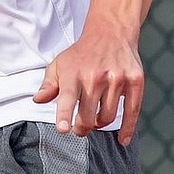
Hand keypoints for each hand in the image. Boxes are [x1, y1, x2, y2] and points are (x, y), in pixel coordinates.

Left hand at [32, 25, 144, 144]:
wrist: (111, 32)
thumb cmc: (81, 54)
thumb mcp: (60, 64)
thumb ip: (49, 84)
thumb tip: (38, 100)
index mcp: (73, 73)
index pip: (68, 97)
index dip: (64, 114)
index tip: (63, 129)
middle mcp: (95, 76)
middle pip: (88, 116)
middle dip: (81, 129)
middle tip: (79, 129)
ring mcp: (117, 79)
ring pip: (107, 118)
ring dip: (99, 125)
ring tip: (95, 120)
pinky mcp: (135, 81)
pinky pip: (131, 112)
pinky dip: (127, 129)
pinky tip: (122, 140)